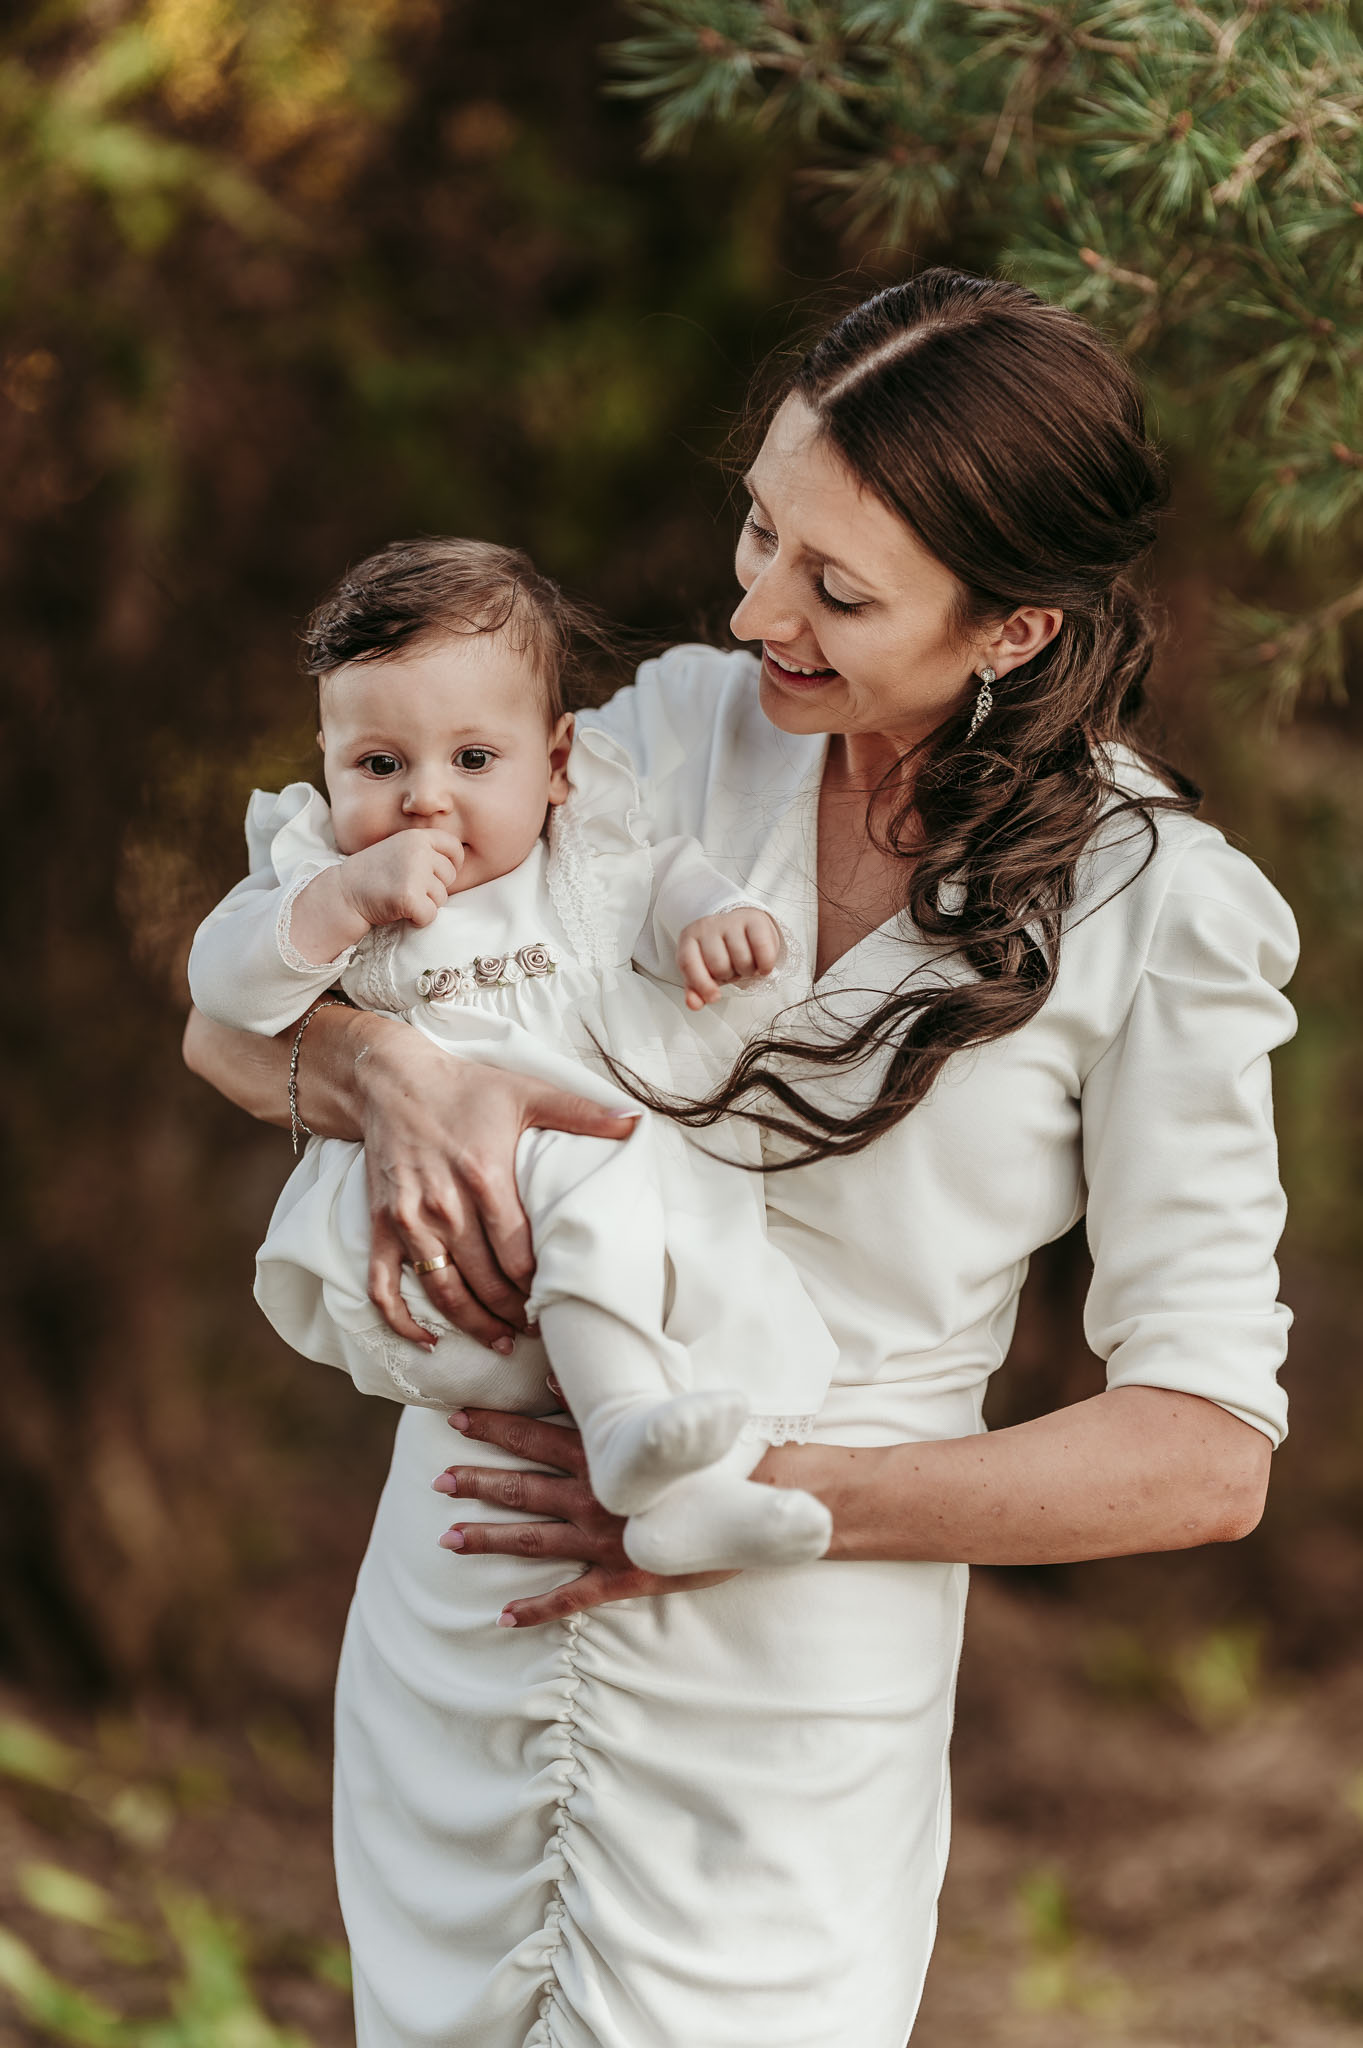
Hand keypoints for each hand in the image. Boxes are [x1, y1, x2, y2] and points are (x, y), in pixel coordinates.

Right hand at [288, 830, 464, 963]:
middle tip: (409, 888)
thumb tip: (459, 862)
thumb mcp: (400, 849)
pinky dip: (418, 919)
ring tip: (401, 897)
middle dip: (435, 888)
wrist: (344, 892)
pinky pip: (430, 915)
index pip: (455, 848)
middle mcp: (418, 851)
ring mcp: (414, 873)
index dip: (452, 864)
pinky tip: (401, 911)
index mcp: (418, 836)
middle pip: (450, 876)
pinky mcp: (409, 897)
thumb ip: (426, 851)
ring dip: (425, 904)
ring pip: (442, 898)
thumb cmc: (374, 874)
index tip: (437, 874)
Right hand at [358, 1021, 637, 1350]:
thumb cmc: (466, 1087)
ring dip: (473, 1326)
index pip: (519, 1254)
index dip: (542, 1287)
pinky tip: (430, 1341)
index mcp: (485, 1177)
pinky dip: (402, 1321)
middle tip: (540, 1329)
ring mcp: (409, 1220)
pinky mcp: (381, 1225)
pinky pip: (384, 1286)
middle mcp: (445, 1206)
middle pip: (486, 1281)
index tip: (563, 1302)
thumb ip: (581, 1113)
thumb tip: (634, 1120)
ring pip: (444, 1292)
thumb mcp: (528, 1091)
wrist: (392, 1079)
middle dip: (516, 1313)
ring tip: (502, 1343)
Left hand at [432, 1406, 736, 1626]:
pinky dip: (536, 1608)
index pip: (536, 1437)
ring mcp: (605, 1539)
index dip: (496, 1428)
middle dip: (478, 1482)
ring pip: (534, 1539)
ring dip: (489, 1539)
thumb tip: (554, 1376)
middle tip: (436, 1479)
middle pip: (523, 1487)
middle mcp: (596, 1497)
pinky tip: (503, 1617)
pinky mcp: (624, 1575)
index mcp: (603, 1458)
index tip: (458, 1418)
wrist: (754, 1504)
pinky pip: (572, 1597)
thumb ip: (604, 1404)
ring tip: (448, 1539)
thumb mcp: (658, 1422)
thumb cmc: (709, 1457)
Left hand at [677, 907, 781, 1009]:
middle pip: (719, 965)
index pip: (689, 963)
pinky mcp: (754, 919)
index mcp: (689, 939)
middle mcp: (707, 926)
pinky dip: (765, 964)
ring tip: (746, 964)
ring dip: (748, 971)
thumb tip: (694, 1004)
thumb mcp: (705, 973)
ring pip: (742, 959)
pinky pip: (761, 948)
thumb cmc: (721, 953)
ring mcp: (730, 920)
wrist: (742, 929)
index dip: (701, 984)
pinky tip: (763, 965)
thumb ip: (696, 990)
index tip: (714, 997)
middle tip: (733, 970)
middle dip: (730, 975)